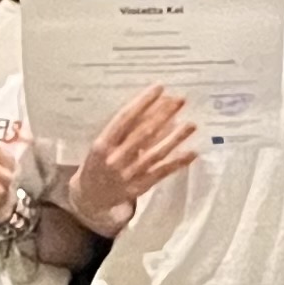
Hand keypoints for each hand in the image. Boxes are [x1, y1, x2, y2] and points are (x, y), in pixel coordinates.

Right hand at [63, 86, 198, 232]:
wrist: (91, 196)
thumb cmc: (98, 162)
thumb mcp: (103, 144)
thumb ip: (123, 129)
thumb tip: (153, 107)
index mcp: (103, 144)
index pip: (124, 119)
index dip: (142, 102)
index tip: (158, 88)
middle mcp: (115, 159)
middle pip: (143, 134)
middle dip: (163, 115)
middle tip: (180, 100)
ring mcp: (129, 174)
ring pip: (156, 153)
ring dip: (175, 138)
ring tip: (191, 124)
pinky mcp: (140, 186)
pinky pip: (162, 172)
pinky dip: (177, 162)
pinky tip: (192, 152)